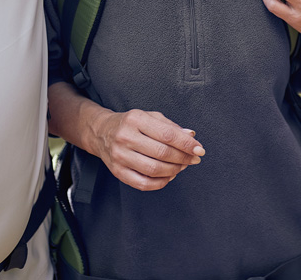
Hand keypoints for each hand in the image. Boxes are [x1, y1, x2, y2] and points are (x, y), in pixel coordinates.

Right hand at [90, 108, 204, 191]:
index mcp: (135, 119)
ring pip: (154, 170)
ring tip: (182, 166)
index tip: (200, 149)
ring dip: (174, 170)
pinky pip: (144, 184)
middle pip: (162, 153)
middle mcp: (125, 137)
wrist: (101, 132)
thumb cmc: (131, 124)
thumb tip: (191, 137)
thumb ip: (170, 127)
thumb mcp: (149, 117)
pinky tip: (169, 175)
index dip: (186, 144)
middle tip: (194, 159)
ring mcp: (120, 156)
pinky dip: (161, 182)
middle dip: (183, 158)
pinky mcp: (118, 172)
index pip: (167, 134)